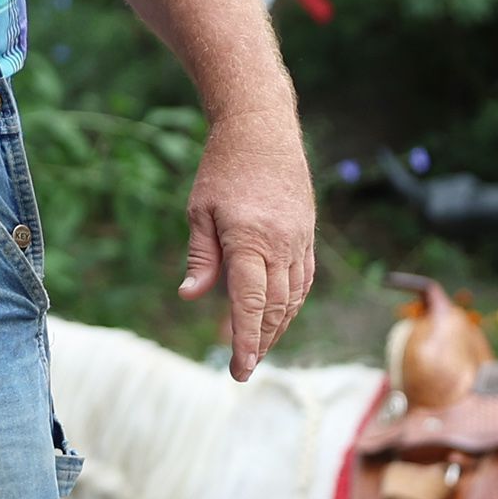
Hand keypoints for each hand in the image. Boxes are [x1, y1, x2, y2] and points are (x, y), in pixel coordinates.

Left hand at [180, 106, 316, 380]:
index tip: (239, 369)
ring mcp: (299, 240)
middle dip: (260, 342)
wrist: (262, 129)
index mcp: (250, 239)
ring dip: (277, 327)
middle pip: (275, 307)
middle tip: (243, 369)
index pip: (250, 303)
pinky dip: (291, 304)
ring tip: (257, 350)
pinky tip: (278, 318)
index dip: (245, 340)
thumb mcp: (199, 210)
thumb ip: (201, 257)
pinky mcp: (307, 235)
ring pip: (293, 297)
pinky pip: (303, 280)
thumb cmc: (222, 168)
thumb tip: (190, 297)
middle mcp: (282, 244)